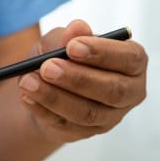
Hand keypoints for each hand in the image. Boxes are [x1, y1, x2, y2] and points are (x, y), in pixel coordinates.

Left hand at [17, 20, 147, 142]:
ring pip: (87, 112)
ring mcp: (108, 117)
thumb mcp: (60, 40)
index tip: (73, 46)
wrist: (45, 86)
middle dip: (78, 78)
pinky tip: (26, 96)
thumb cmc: (62, 57)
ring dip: (55, 97)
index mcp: (133, 63)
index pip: (130, 59)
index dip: (103, 53)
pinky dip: (42, 109)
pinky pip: (65, 124)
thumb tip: (77, 27)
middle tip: (47, 67)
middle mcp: (128, 92)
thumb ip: (68, 36)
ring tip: (28, 81)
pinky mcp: (84, 133)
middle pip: (112, 90)